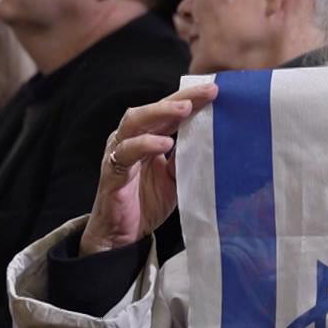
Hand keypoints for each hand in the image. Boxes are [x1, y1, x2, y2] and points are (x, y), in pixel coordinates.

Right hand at [78, 81, 217, 255]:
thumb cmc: (146, 202)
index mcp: (146, 137)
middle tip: (206, 93)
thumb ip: (185, 156)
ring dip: (160, 113)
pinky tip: (164, 143)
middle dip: (180, 99)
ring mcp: (119, 153)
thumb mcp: (174, 177)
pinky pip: (126, 153)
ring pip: (135, 122)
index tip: (215, 91)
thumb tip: (210, 138)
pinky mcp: (112, 172)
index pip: (169, 112)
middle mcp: (130, 138)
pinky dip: (145, 144)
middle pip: (152, 109)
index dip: (190, 100)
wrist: (123, 236)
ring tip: (184, 109)